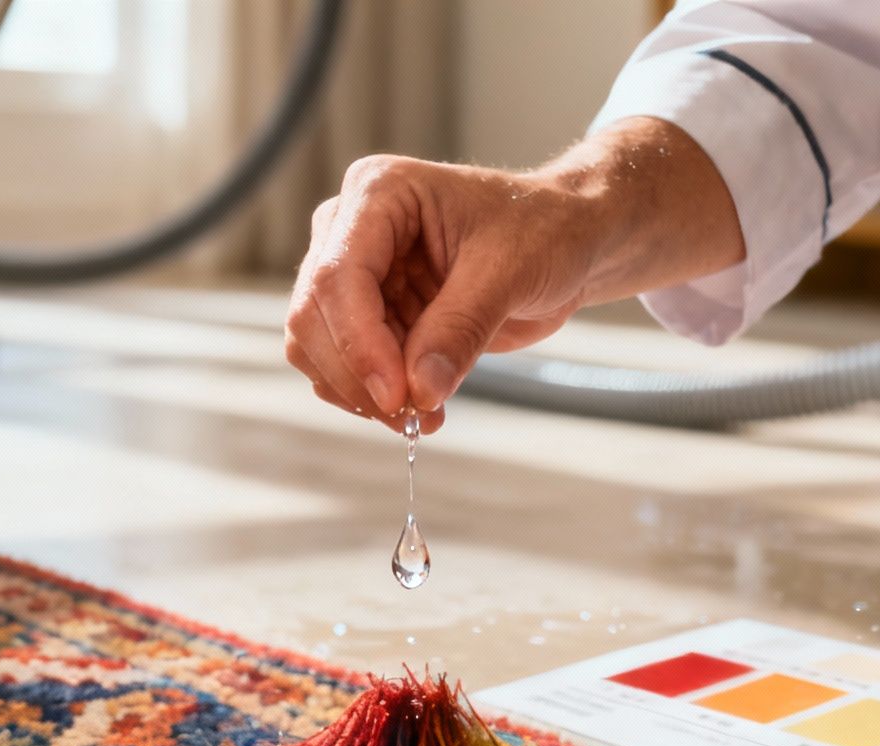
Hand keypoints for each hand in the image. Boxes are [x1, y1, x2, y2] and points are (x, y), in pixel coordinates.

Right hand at [285, 157, 599, 433]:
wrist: (566, 242)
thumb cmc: (543, 229)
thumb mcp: (509, 272)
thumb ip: (460, 328)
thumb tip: (419, 392)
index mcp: (379, 193)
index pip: (338, 276)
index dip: (359, 343)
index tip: (396, 395)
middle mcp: (351, 228)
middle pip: (314, 315)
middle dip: (358, 376)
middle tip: (412, 417)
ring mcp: (357, 274)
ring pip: (318, 347)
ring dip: (362, 394)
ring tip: (425, 415)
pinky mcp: (371, 315)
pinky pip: (345, 366)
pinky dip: (373, 397)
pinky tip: (423, 406)